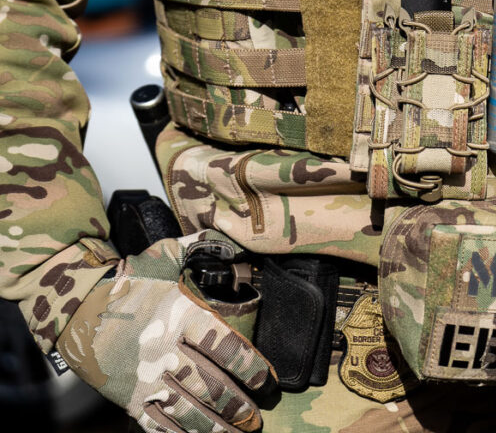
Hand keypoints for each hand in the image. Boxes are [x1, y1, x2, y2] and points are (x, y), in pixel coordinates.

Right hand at [55, 232, 275, 432]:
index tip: (268, 380)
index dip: (252, 368)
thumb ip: (202, 245)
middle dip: (238, 405)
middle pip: (211, 385)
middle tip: (257, 417)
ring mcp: (143, 376)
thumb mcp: (165, 255)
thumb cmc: (126, 279)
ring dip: (216, 427)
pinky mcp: (126, 396)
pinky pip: (156, 424)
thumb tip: (236, 237)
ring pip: (188, 410)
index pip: (226, 347)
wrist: (72, 304)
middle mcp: (164, 349)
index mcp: (181, 315)